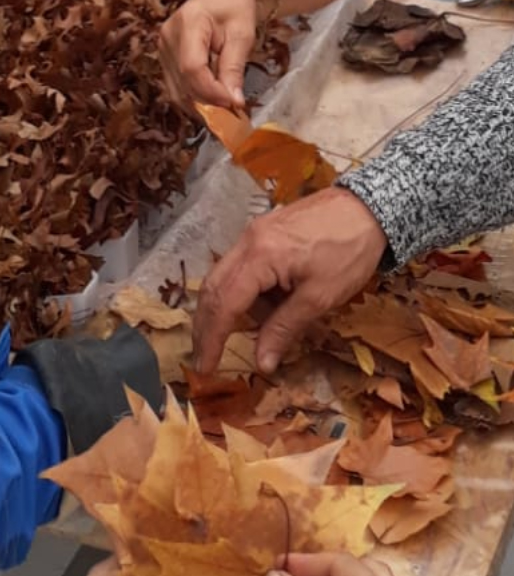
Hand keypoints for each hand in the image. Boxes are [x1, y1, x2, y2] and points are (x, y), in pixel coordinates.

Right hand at [159, 0, 260, 109]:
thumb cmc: (236, 5)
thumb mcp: (242, 34)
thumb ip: (234, 68)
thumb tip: (234, 102)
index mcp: (188, 23)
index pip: (192, 68)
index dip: (212, 91)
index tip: (235, 104)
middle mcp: (168, 35)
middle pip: (183, 82)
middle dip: (209, 100)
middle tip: (234, 107)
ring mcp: (163, 46)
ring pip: (177, 88)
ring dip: (201, 102)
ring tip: (225, 102)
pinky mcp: (164, 55)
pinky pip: (176, 84)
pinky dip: (194, 95)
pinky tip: (213, 96)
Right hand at [193, 187, 387, 373]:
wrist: (370, 207)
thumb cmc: (349, 252)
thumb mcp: (320, 297)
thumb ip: (284, 329)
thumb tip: (261, 363)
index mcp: (259, 256)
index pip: (223, 303)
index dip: (212, 339)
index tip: (205, 368)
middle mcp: (247, 240)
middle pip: (214, 288)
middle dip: (207, 326)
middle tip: (206, 358)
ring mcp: (253, 233)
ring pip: (226, 277)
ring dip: (231, 309)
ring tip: (259, 332)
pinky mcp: (264, 232)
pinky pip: (242, 267)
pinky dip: (246, 293)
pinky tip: (267, 308)